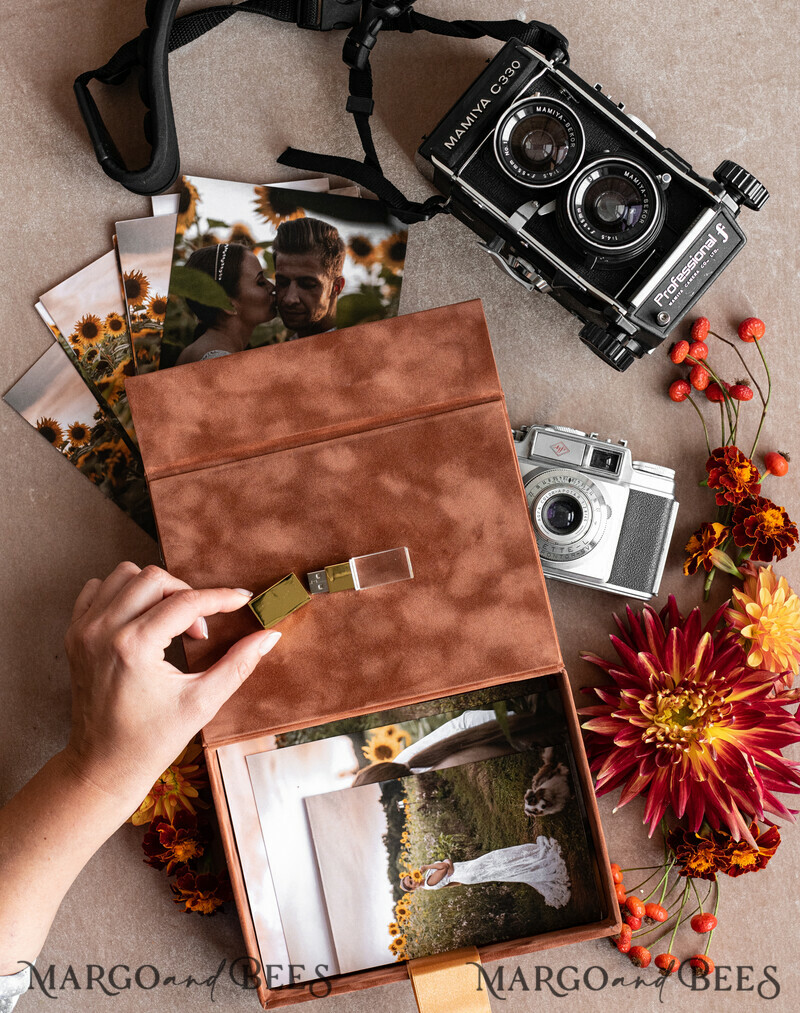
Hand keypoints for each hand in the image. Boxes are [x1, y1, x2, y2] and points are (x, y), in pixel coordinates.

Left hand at [62, 562, 280, 810]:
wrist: (102, 766)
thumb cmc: (150, 741)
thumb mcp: (203, 703)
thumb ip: (239, 663)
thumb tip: (270, 635)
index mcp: (134, 648)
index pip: (186, 602)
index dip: (221, 598)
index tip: (242, 599)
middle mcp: (103, 632)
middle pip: (155, 578)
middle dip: (187, 595)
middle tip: (199, 631)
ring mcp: (84, 631)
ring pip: (126, 575)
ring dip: (156, 590)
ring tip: (170, 622)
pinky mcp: (74, 634)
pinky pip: (98, 588)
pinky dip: (124, 593)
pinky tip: (142, 618)